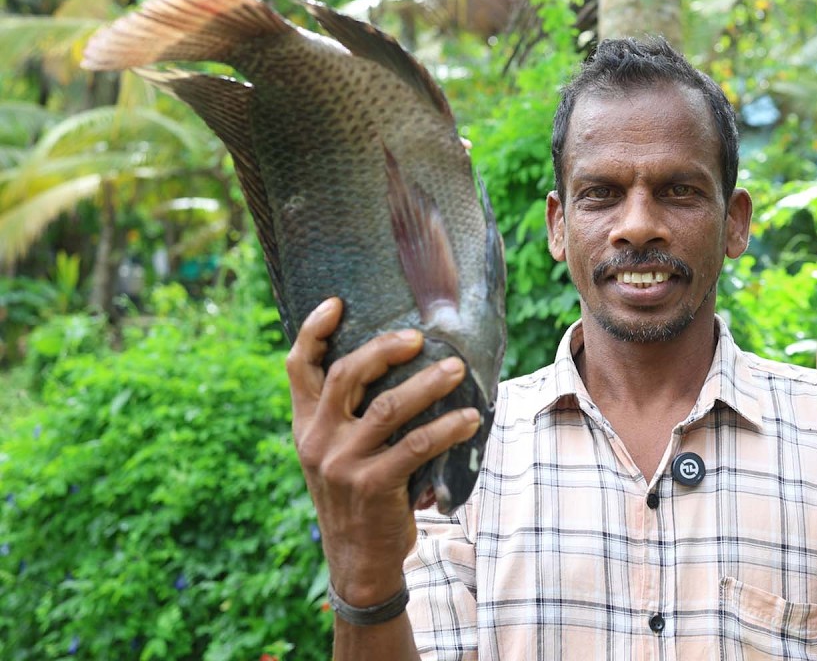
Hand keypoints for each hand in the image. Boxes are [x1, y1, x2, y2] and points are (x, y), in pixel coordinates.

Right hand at [287, 297, 480, 605]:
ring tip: (458, 371)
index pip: (298, 367)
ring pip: (388, 407)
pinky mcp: (373, 486)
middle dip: (385, 349)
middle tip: (419, 338)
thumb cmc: (359, 494)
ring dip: (429, 385)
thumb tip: (399, 361)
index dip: (313, 331)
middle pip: (346, 375)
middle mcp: (318, 439)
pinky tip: (471, 419)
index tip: (336, 302)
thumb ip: (350, 415)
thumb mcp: (339, 453)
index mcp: (306, 424)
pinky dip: (448, 428)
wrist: (357, 561)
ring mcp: (343, 463)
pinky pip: (416, 445)